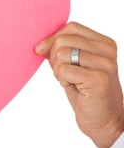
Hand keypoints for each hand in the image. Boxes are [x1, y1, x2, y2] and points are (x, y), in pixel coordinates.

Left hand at [35, 22, 123, 147]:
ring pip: (61, 54)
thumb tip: (40, 45)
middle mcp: (107, 50)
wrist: (103, 120)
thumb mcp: (73, 64)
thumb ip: (61, 49)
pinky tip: (73, 87)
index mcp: (103, 42)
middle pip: (63, 39)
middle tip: (61, 72)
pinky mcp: (98, 79)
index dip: (52, 38)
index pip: (70, 27)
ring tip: (69, 80)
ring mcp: (105, 64)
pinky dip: (61, 80)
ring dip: (58, 70)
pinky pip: (63, 70)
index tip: (42, 51)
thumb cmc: (85, 91)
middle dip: (53, 57)